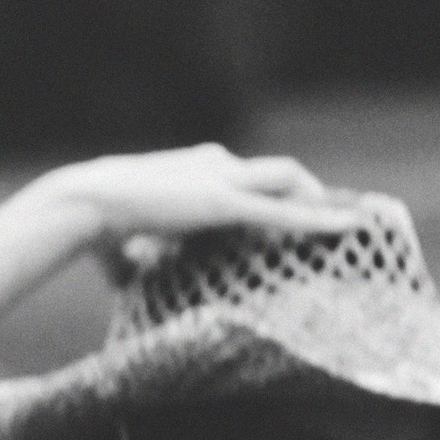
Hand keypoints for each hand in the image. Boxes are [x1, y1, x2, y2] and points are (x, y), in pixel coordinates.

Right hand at [31, 145, 363, 262]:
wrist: (88, 202)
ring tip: (351, 228)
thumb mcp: (125, 240)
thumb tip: (123, 276)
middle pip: (280, 173)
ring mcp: (222, 179)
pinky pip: (284, 211)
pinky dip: (319, 220)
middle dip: (311, 194)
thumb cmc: (100, 225)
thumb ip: (134, 254)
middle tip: (337, 222)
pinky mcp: (225, 202)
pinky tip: (349, 229)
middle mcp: (216, 164)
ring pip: (289, 180)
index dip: (277, 196)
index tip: (297, 217)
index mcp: (197, 168)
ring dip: (320, 203)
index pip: (250, 177)